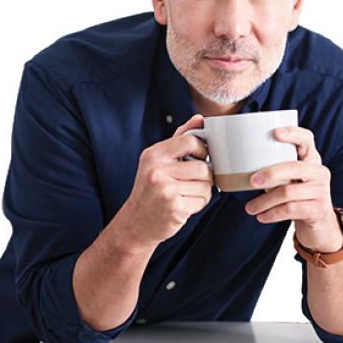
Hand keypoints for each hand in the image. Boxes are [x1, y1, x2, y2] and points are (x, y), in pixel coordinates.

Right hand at [116, 114, 213, 249]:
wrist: (135, 224)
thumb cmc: (150, 191)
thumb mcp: (158, 162)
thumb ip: (179, 139)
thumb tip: (199, 118)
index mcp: (153, 155)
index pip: (190, 140)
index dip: (202, 149)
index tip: (200, 157)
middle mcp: (157, 170)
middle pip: (203, 166)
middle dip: (205, 176)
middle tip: (193, 182)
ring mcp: (165, 190)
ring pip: (206, 185)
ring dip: (202, 192)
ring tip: (186, 195)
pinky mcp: (174, 208)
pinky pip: (202, 201)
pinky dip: (198, 205)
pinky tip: (184, 206)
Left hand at [244, 126, 342, 252]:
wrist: (319, 225)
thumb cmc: (298, 197)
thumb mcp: (290, 180)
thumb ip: (276, 170)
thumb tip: (243, 168)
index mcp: (311, 159)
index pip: (307, 139)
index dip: (293, 133)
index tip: (276, 132)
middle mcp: (319, 172)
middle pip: (295, 168)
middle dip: (271, 173)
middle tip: (252, 181)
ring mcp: (321, 191)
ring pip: (289, 192)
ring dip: (265, 201)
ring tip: (250, 208)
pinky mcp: (318, 210)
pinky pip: (291, 210)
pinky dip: (272, 214)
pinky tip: (262, 216)